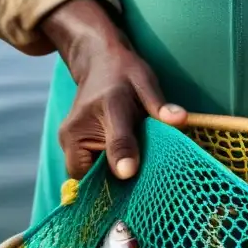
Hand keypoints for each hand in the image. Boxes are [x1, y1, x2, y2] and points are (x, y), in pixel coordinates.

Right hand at [41, 0, 185, 179]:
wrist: (97, 63)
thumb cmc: (125, 74)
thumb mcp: (146, 83)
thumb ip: (159, 106)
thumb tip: (180, 120)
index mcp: (107, 108)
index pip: (116, 140)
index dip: (123, 159)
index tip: (129, 173)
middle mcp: (78, 127)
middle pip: (93, 172)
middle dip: (114, 182)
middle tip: (140, 184)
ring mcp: (67, 139)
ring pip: (85, 176)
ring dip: (105, 179)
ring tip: (129, 173)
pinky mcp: (66, 145)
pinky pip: (82, 170)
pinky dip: (98, 174)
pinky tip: (116, 167)